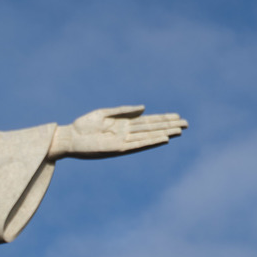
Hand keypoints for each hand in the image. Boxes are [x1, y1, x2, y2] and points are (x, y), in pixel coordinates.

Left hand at [49, 106, 186, 159]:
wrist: (69, 138)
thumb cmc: (83, 126)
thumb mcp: (104, 113)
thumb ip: (124, 111)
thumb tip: (144, 108)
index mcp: (123, 124)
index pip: (148, 121)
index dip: (163, 119)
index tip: (177, 116)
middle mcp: (126, 134)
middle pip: (152, 129)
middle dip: (169, 126)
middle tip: (186, 124)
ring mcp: (123, 142)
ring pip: (148, 137)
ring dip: (164, 134)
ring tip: (179, 131)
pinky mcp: (117, 149)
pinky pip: (138, 145)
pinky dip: (151, 142)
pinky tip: (163, 138)